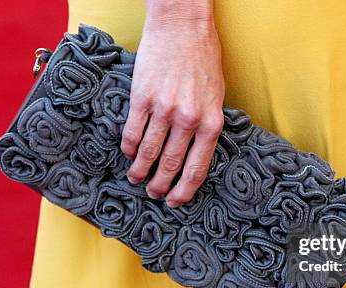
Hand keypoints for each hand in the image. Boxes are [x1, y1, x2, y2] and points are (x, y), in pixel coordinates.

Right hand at [121, 0, 224, 207]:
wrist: (182, 27)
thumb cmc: (203, 59)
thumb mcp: (217, 95)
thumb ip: (208, 125)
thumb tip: (197, 152)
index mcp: (211, 122)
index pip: (197, 168)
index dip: (185, 190)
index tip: (176, 202)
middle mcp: (188, 120)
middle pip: (170, 165)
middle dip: (161, 185)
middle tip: (154, 194)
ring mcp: (164, 109)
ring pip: (148, 153)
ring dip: (140, 171)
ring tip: (136, 179)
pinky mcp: (142, 98)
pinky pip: (132, 132)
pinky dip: (129, 148)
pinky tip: (128, 154)